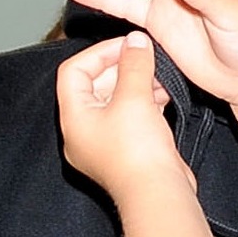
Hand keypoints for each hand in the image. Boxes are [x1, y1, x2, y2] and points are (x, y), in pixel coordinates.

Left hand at [57, 30, 191, 207]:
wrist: (157, 194)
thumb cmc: (137, 154)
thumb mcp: (135, 97)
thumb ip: (134, 64)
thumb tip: (136, 42)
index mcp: (73, 118)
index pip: (74, 71)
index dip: (99, 53)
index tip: (125, 45)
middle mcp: (83, 132)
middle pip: (94, 85)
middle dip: (122, 68)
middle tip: (145, 56)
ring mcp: (104, 144)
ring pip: (115, 102)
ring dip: (137, 84)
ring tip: (159, 77)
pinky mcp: (125, 153)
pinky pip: (130, 119)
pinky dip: (145, 104)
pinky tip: (163, 96)